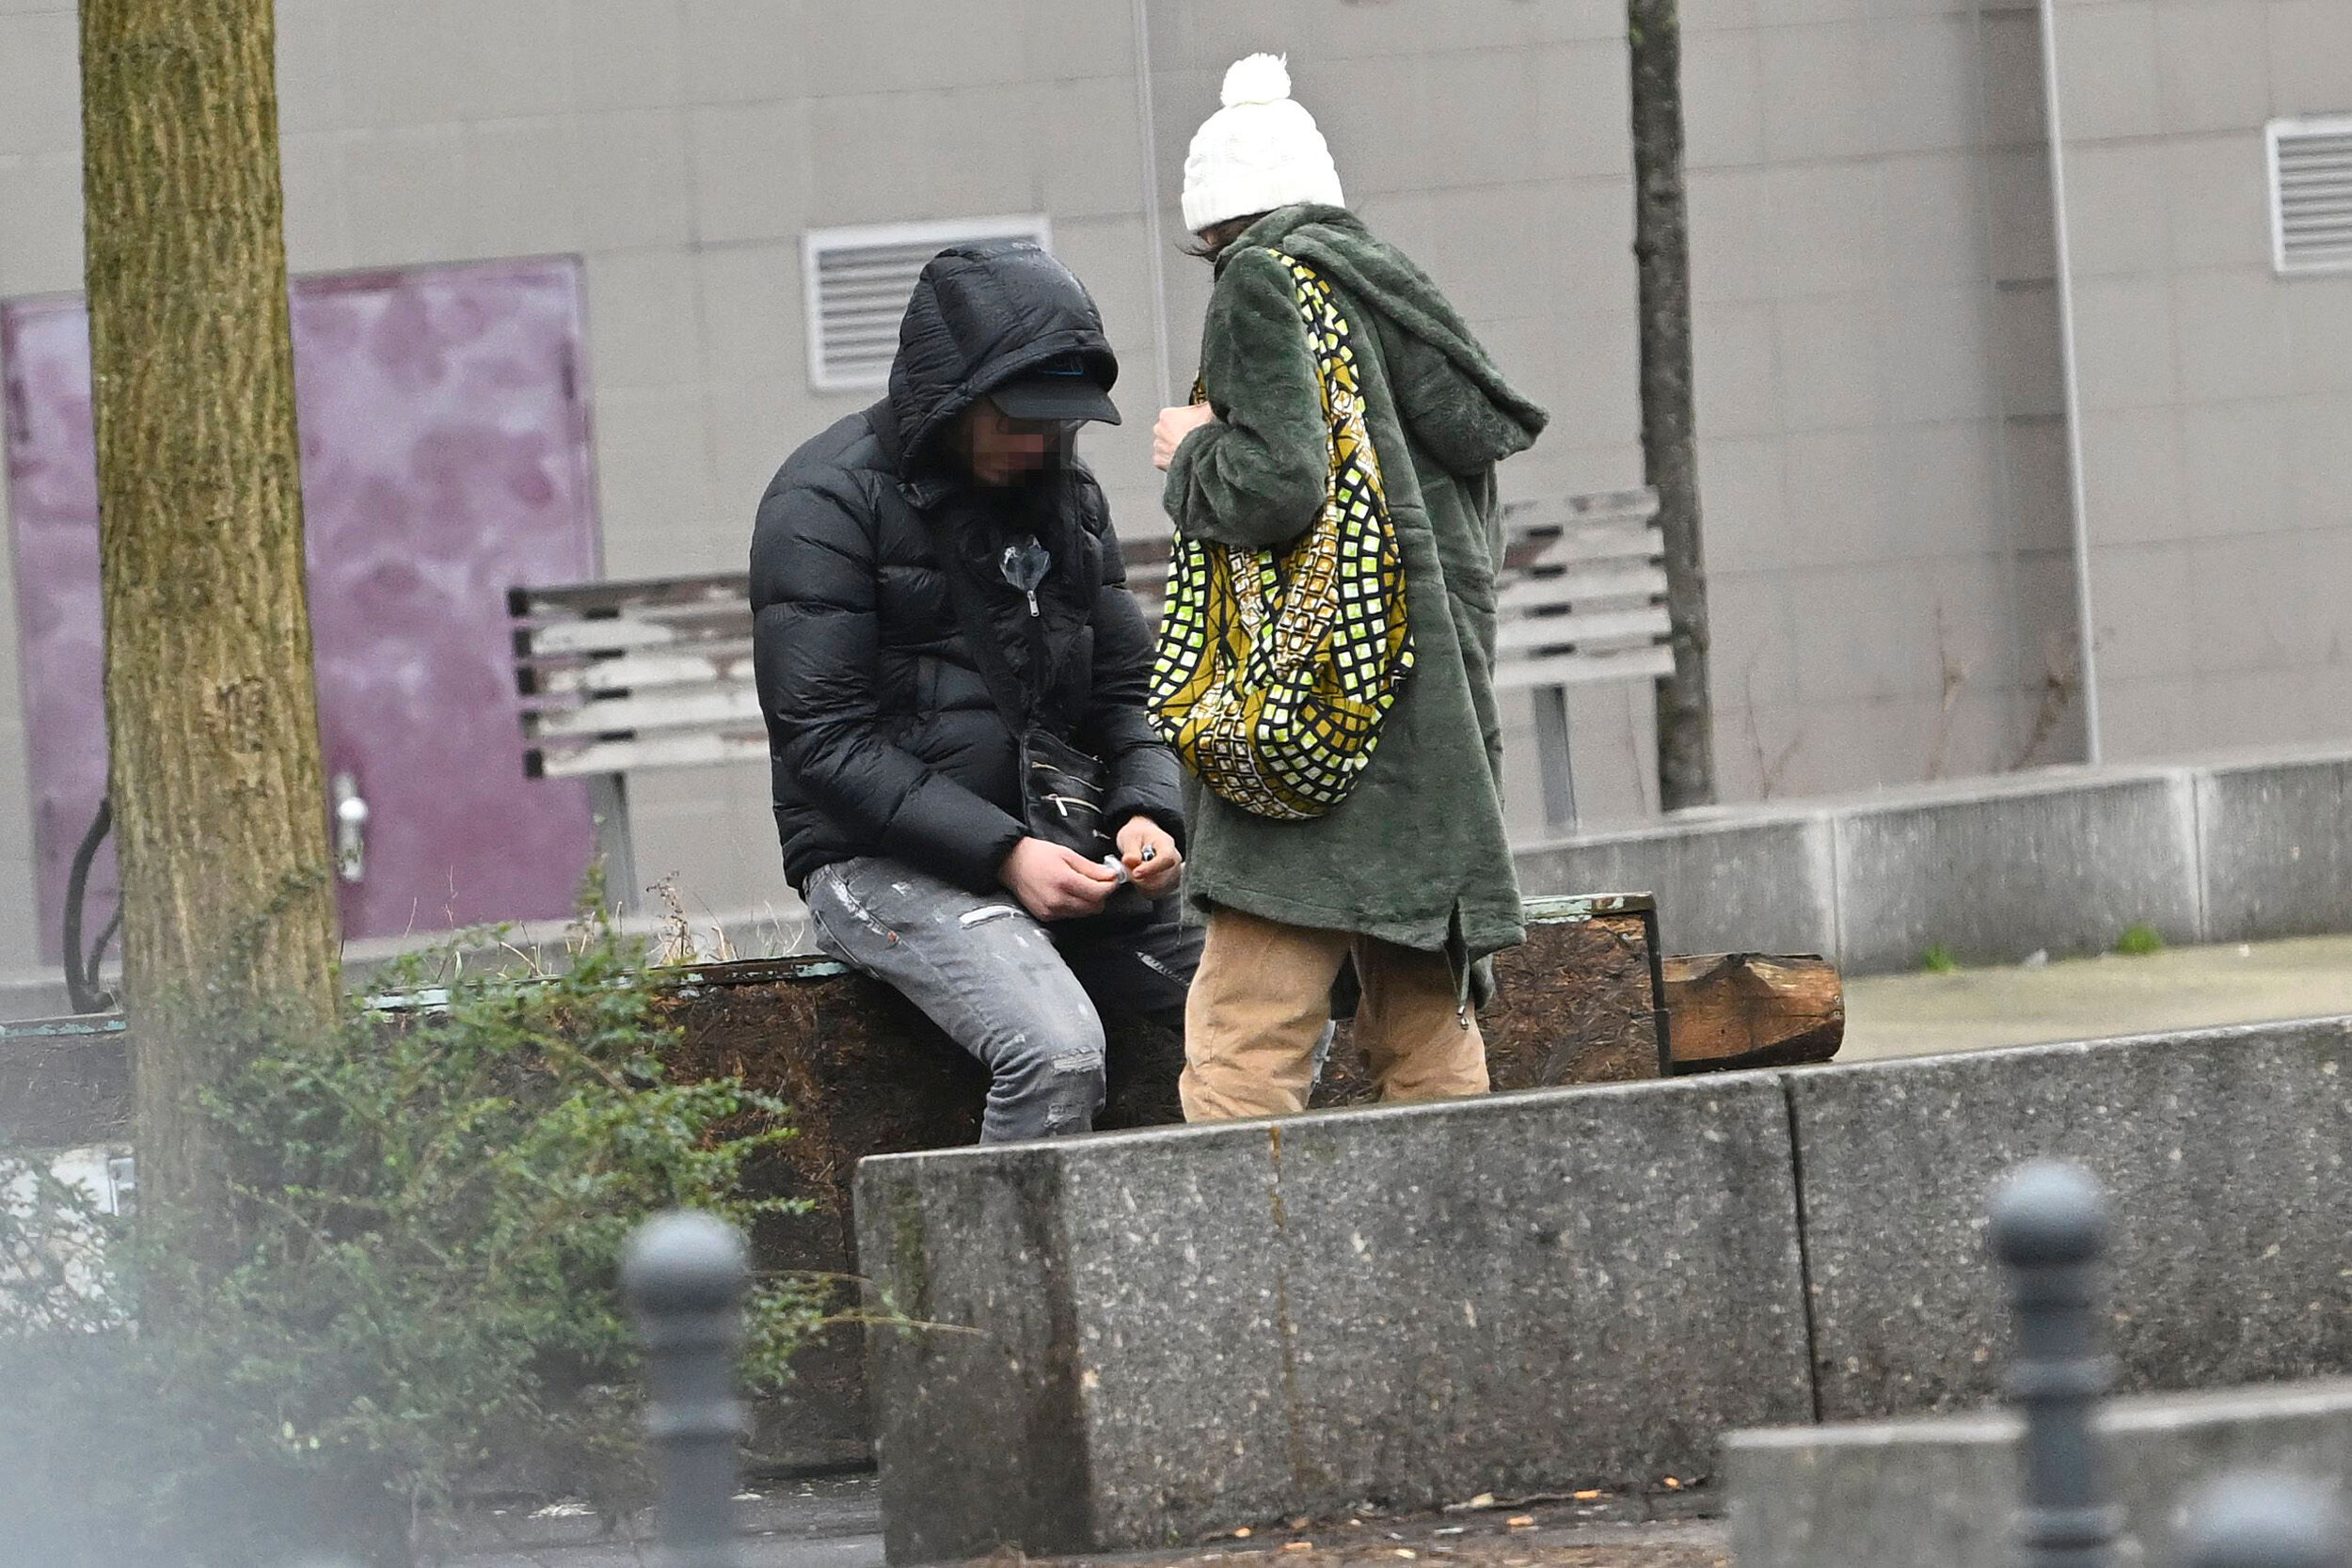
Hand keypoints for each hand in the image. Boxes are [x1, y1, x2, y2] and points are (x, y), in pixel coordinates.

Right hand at [999, 837, 1118, 921]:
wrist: (1011, 863)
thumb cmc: (1037, 855)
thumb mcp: (1067, 854)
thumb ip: (1091, 868)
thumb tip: (1111, 876)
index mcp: (1064, 881)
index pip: (1099, 893)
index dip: (1110, 886)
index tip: (1112, 879)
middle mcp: (1057, 900)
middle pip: (1094, 907)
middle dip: (1100, 895)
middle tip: (1097, 882)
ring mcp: (1051, 911)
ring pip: (1083, 913)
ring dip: (1088, 902)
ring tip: (1079, 886)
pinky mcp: (1045, 916)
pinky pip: (1070, 915)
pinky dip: (1074, 906)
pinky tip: (1067, 893)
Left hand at [1116, 817, 1182, 898]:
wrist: (1142, 839)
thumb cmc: (1138, 836)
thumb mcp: (1130, 837)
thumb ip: (1130, 850)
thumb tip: (1130, 862)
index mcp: (1167, 844)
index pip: (1166, 859)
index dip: (1151, 868)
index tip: (1135, 872)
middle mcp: (1175, 861)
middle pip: (1163, 878)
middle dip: (1141, 878)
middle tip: (1128, 870)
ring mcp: (1174, 874)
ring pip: (1158, 888)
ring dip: (1140, 884)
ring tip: (1134, 871)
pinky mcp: (1168, 885)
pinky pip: (1155, 893)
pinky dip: (1143, 889)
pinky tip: (1139, 878)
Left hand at [1154, 404, 1218, 470]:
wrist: (1201, 456)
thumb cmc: (1203, 435)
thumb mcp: (1211, 410)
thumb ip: (1211, 403)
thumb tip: (1216, 400)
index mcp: (1167, 414)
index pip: (1177, 414)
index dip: (1189, 419)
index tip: (1197, 424)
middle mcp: (1159, 429)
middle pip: (1170, 430)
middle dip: (1180, 433)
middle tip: (1195, 438)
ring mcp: (1158, 446)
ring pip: (1167, 445)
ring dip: (1176, 447)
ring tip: (1191, 449)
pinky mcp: (1159, 461)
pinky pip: (1165, 459)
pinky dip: (1173, 460)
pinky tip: (1185, 459)